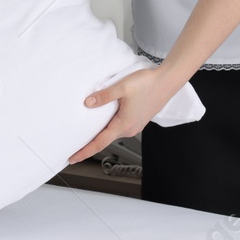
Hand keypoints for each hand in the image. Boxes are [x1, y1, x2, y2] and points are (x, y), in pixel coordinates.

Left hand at [68, 65, 182, 164]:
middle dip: (89, 144)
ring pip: (113, 132)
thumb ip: (104, 96)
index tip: (72, 158)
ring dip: (100, 134)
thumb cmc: (148, 84)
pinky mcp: (138, 120)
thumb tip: (88, 103)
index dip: (84, 152)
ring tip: (87, 131)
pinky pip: (120, 127)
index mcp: (124, 124)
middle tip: (74, 146)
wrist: (167, 81)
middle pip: (105, 140)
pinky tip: (105, 119)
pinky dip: (109, 126)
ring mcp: (135, 125)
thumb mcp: (122, 87)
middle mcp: (130, 129)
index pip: (100, 143)